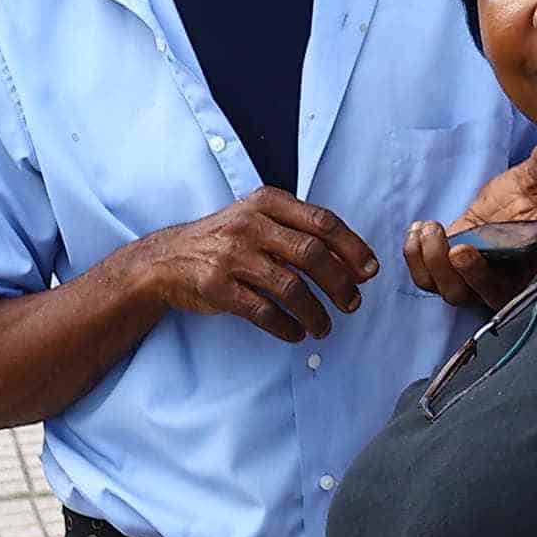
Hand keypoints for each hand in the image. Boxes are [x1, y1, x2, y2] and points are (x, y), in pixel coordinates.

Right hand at [130, 188, 381, 342]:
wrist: (167, 259)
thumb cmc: (225, 238)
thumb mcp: (258, 218)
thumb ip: (298, 229)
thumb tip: (350, 259)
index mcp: (267, 202)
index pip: (322, 222)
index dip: (352, 248)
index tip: (369, 271)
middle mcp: (251, 225)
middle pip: (311, 254)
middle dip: (340, 283)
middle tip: (353, 304)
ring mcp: (232, 256)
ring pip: (291, 287)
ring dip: (315, 312)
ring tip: (325, 327)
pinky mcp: (218, 287)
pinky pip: (263, 311)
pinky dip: (286, 327)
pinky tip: (296, 333)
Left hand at [403, 138, 536, 308]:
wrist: (501, 213)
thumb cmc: (519, 204)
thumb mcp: (531, 184)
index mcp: (516, 276)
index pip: (496, 287)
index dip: (476, 274)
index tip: (462, 250)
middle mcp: (489, 288)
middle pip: (461, 292)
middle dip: (443, 266)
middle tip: (439, 237)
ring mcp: (464, 284)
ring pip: (440, 287)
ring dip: (427, 260)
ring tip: (427, 228)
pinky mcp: (442, 275)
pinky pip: (423, 278)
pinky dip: (414, 258)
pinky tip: (417, 232)